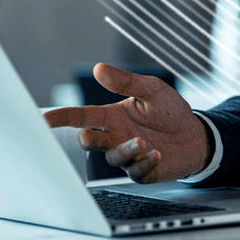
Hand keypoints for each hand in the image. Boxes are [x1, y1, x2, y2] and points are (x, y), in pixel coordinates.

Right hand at [43, 63, 210, 183]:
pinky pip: (135, 171)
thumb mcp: (152, 90)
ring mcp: (128, 155)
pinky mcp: (142, 171)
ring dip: (125, 149)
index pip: (81, 116)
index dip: (61, 117)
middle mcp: (115, 136)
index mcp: (112, 116)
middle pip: (89, 141)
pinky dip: (144, 163)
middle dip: (86, 139)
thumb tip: (99, 68)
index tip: (42, 119)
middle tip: (88, 135)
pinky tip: (156, 155)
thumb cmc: (170, 111)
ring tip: (143, 141)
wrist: (196, 134)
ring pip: (112, 157)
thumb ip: (126, 82)